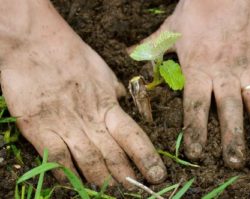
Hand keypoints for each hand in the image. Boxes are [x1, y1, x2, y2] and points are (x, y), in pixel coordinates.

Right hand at [0, 1, 165, 187]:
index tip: (158, 174)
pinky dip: (66, 175)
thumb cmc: (73, 55)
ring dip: (102, 180)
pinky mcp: (39, 128)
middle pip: (113, 155)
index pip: (133, 137)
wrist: (36, 44)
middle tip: (137, 191)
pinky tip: (74, 185)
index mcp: (108, 105)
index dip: (147, 158)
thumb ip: (115, 92)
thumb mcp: (103, 72)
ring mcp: (65, 125)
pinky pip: (56, 158)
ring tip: (114, 194)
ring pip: (88, 161)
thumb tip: (125, 103)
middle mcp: (90, 119)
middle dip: (126, 176)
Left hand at [140, 0, 249, 167]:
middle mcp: (224, 74)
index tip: (197, 154)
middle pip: (229, 113)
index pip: (196, 108)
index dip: (196, 132)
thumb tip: (129, 53)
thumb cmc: (198, 10)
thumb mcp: (171, 30)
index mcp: (198, 70)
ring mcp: (249, 68)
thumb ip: (152, 47)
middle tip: (234, 164)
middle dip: (232, 141)